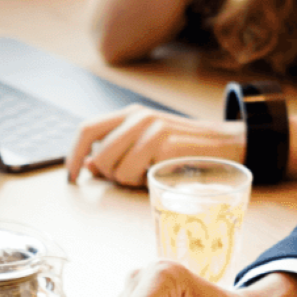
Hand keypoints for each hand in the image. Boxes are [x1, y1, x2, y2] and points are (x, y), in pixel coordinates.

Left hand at [69, 106, 243, 186]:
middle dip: (109, 176)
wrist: (224, 145)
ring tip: (148, 174)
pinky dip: (143, 183)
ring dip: (128, 181)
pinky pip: (136, 175)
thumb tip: (88, 167)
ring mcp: (152, 130)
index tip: (72, 177)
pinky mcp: (164, 145)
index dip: (74, 155)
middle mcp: (138, 117)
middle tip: (128, 179)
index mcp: (130, 113)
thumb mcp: (147, 143)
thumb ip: (117, 150)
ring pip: (116, 169)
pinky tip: (160, 174)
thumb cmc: (183, 148)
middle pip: (100, 155)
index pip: (87, 129)